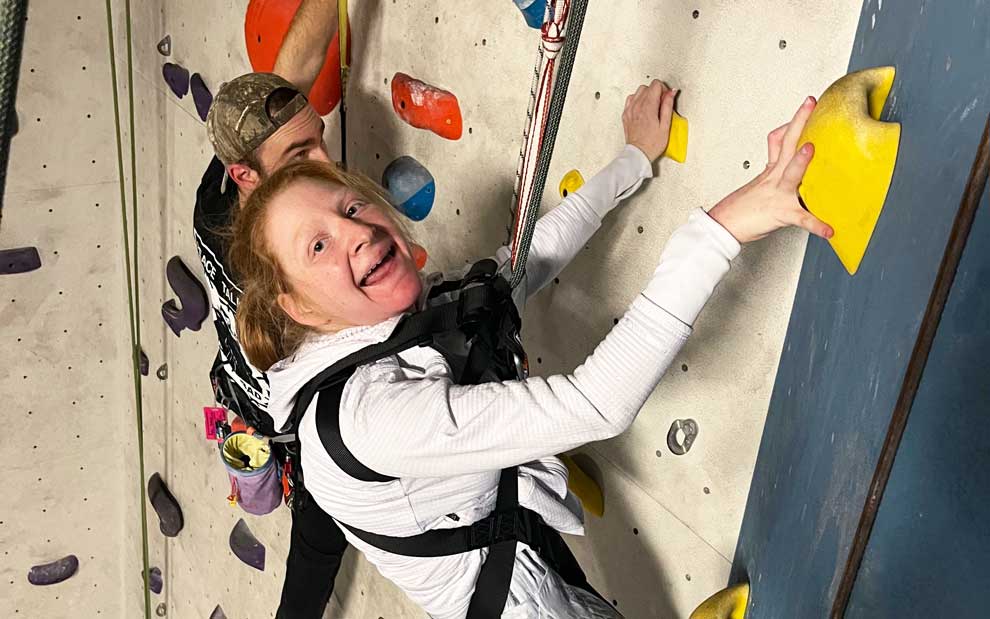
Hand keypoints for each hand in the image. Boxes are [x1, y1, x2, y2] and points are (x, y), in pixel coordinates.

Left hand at [623, 80, 676, 162]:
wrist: (638, 154)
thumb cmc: (652, 143)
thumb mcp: (666, 125)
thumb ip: (668, 106)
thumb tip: (671, 93)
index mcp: (648, 107)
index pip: (655, 85)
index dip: (664, 89)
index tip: (666, 98)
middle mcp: (637, 106)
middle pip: (647, 87)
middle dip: (656, 92)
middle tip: (661, 103)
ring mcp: (629, 110)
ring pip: (638, 91)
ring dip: (647, 95)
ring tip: (653, 106)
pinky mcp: (626, 114)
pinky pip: (631, 99)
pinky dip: (638, 100)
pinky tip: (643, 108)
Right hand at [707, 97, 833, 242]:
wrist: (723, 227)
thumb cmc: (741, 210)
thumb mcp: (758, 184)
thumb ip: (775, 172)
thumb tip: (790, 164)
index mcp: (771, 171)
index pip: (780, 140)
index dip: (794, 121)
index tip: (808, 105)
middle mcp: (775, 178)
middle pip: (787, 144)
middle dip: (799, 122)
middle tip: (810, 104)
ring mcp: (778, 194)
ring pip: (791, 173)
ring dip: (799, 160)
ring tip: (811, 149)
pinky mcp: (781, 213)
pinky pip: (801, 219)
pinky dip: (816, 225)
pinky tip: (828, 229)